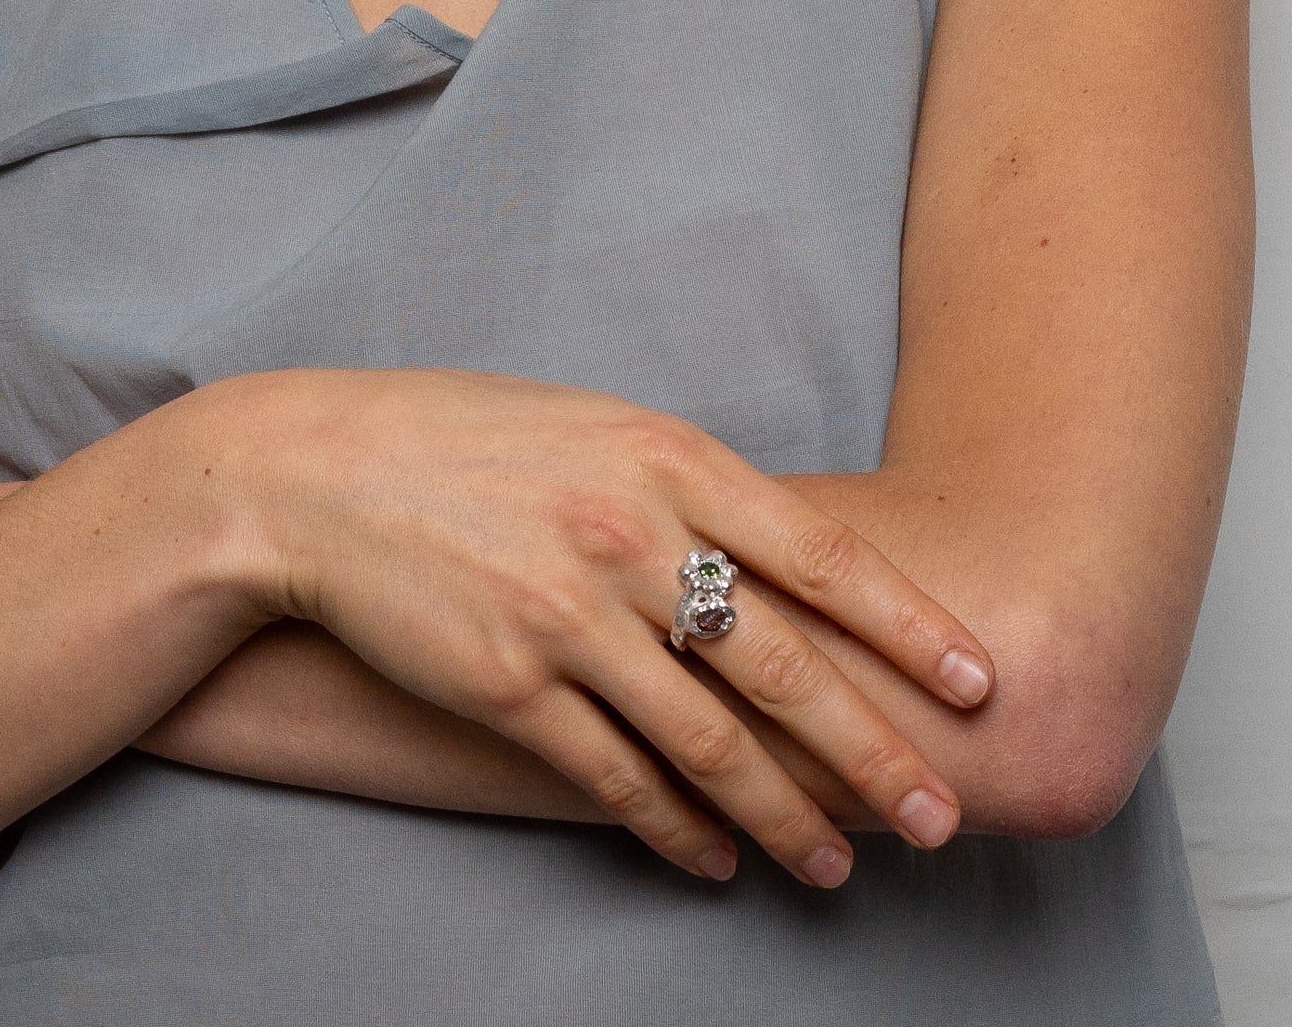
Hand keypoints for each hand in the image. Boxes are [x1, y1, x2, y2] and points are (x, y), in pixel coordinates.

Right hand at [195, 367, 995, 888]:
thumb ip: (684, 487)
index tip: (975, 681)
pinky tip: (714, 859)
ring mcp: (569, 618)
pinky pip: (618, 780)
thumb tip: (782, 562)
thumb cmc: (461, 438)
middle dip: (876, 751)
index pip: (821, 553)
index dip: (907, 625)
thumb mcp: (592, 427)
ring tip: (836, 865)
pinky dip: (677, 830)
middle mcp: (630, 537)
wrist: (317, 472)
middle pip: (784, 668)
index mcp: (664, 456)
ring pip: (711, 744)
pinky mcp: (508, 688)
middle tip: (940, 815)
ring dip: (786, 817)